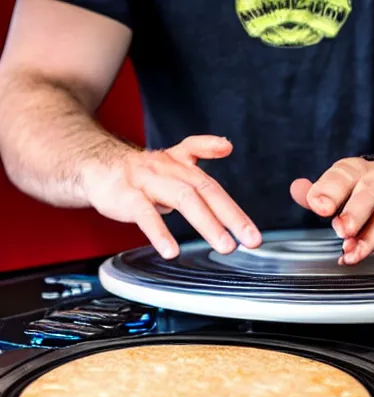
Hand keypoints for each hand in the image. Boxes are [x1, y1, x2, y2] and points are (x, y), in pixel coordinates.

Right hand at [83, 135, 261, 258]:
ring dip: (207, 224)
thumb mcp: (172, 159)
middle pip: (205, 191)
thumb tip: (227, 145)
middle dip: (231, 218)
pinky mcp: (125, 195)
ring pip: (182, 199)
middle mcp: (168, 169)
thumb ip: (200, 152)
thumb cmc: (141, 172)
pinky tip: (171, 251)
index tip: (253, 234)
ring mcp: (148, 181)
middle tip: (250, 241)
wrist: (96, 166)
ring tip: (225, 246)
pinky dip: (159, 232)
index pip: (213, 188)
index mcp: (181, 165)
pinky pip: (144, 213)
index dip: (235, 210)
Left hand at [290, 157, 373, 264]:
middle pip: (368, 193)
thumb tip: (296, 189)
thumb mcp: (339, 186)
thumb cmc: (363, 187)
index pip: (341, 176)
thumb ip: (318, 193)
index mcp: (354, 170)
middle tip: (341, 231)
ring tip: (356, 253)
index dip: (329, 191)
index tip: (319, 207)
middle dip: (355, 213)